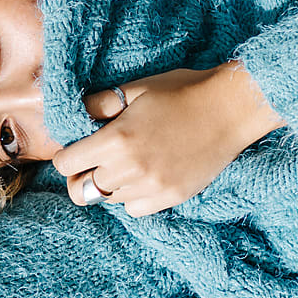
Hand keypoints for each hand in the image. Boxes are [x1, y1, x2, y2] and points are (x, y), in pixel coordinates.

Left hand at [52, 62, 284, 215]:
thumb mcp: (136, 89)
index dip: (67, 156)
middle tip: (92, 162)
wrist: (230, 108)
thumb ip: (100, 104)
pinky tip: (142, 177)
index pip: (66, 164)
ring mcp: (152, 187)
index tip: (75, 150)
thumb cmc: (181, 92)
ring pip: (108, 200)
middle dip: (82, 175)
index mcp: (116, 139)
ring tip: (124, 165)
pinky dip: (132, 197)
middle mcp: (130, 168)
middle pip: (82, 190)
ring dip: (109, 185)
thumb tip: (75, 116)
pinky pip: (134, 209)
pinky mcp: (170, 198)